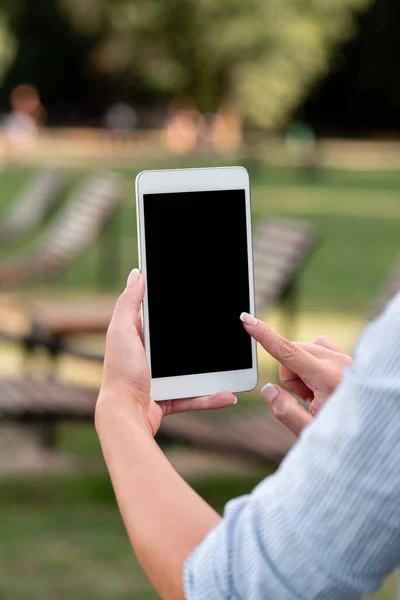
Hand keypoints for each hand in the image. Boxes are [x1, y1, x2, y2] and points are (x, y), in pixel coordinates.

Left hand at [96, 269, 235, 436]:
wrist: (125, 415)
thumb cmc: (121, 372)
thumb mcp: (122, 331)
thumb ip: (129, 303)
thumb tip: (137, 273)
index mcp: (138, 337)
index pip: (160, 317)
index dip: (176, 306)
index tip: (200, 298)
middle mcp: (149, 357)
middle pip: (180, 344)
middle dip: (201, 339)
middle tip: (225, 328)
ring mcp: (160, 379)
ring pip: (192, 371)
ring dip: (212, 370)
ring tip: (233, 362)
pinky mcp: (169, 398)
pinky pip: (195, 396)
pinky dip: (211, 397)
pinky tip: (228, 394)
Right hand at [240, 313, 352, 435]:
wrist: (370, 433)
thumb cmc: (342, 436)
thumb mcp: (310, 432)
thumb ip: (285, 412)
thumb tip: (268, 389)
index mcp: (329, 379)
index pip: (288, 352)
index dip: (264, 335)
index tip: (247, 319)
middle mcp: (339, 362)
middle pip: (293, 352)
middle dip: (290, 375)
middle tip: (306, 400)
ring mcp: (345, 357)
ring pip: (304, 348)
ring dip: (301, 369)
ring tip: (318, 395)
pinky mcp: (347, 356)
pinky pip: (318, 346)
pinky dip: (312, 361)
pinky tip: (323, 382)